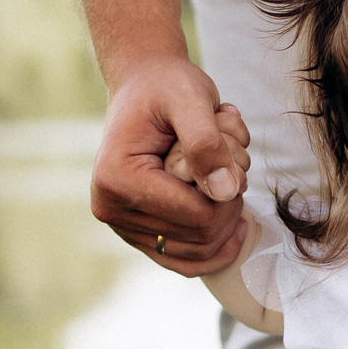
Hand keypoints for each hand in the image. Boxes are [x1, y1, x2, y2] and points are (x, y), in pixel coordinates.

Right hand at [90, 55, 252, 274]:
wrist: (145, 86)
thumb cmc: (167, 87)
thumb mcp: (190, 98)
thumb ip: (207, 142)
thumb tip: (226, 191)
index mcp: (117, 179)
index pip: (196, 215)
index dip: (230, 194)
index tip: (234, 157)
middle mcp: (111, 209)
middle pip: (199, 237)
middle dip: (230, 204)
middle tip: (234, 163)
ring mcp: (123, 226)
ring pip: (197, 254)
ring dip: (227, 221)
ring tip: (227, 179)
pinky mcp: (138, 234)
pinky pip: (184, 262)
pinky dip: (216, 248)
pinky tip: (236, 224)